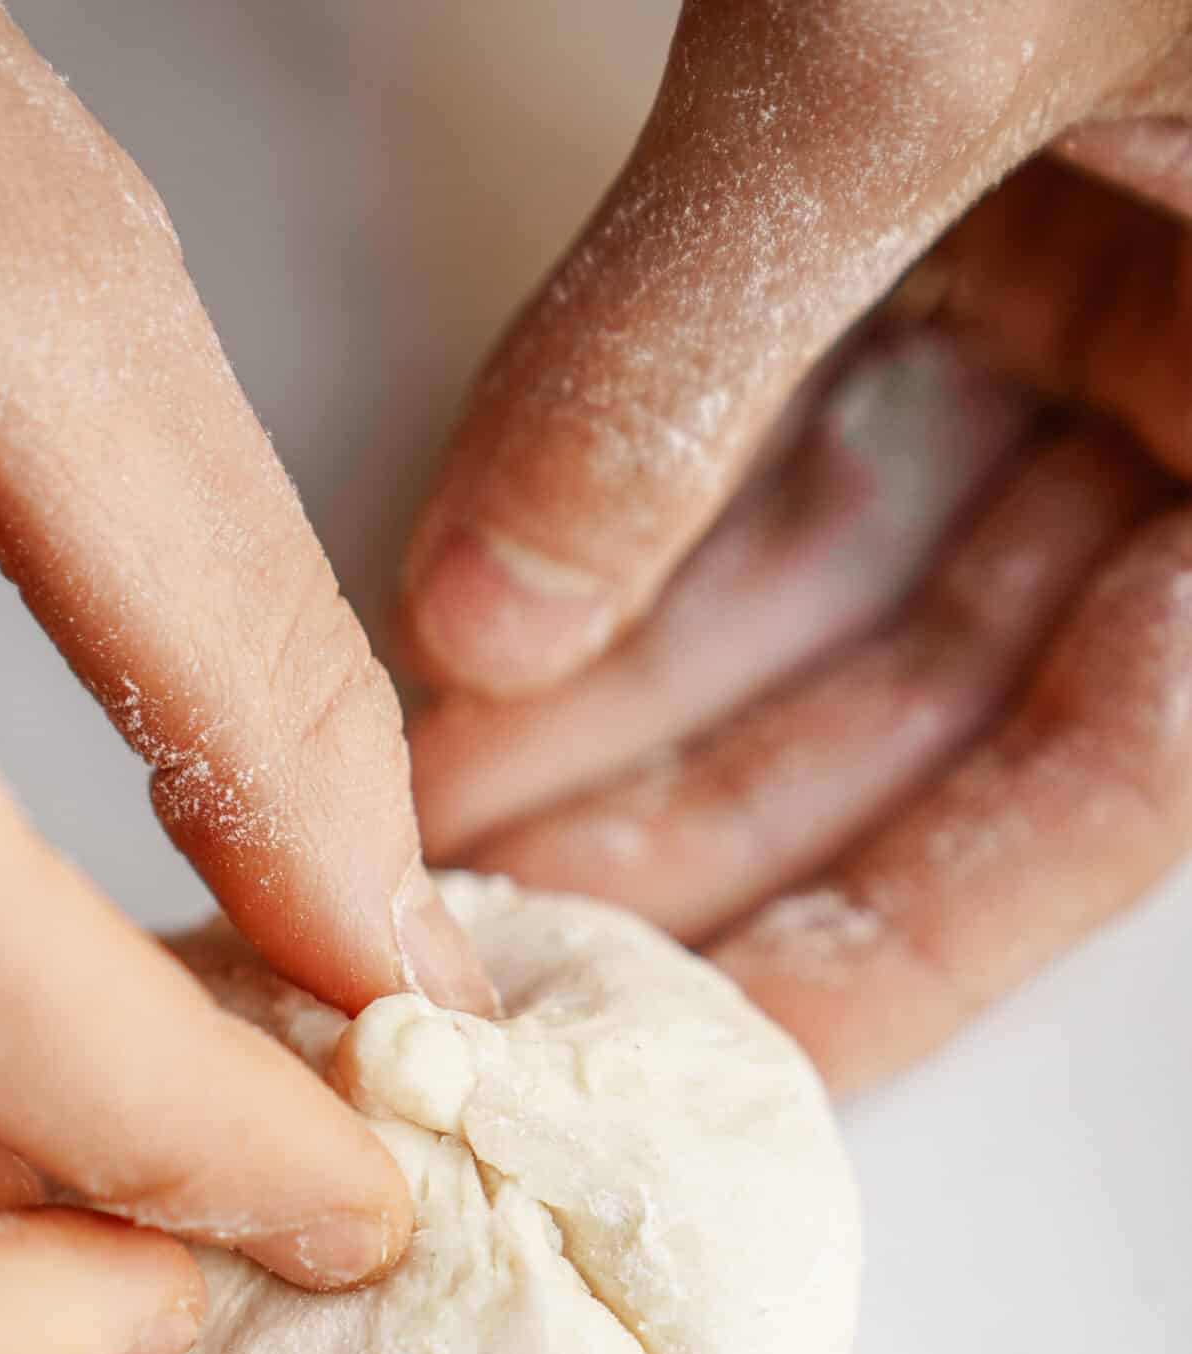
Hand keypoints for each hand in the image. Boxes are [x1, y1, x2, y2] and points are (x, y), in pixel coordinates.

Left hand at [401, 0, 1191, 1089]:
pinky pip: (799, 435)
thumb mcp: (925, 37)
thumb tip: (481, 626)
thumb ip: (692, 345)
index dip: (891, 957)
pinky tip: (478, 654)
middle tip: (481, 960)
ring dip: (636, 715)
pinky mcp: (979, 210)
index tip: (687, 1073)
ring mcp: (1104, 302)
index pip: (1094, 799)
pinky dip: (640, 538)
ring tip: (426, 841)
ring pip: (850, 595)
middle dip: (703, 839)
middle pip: (941, 725)